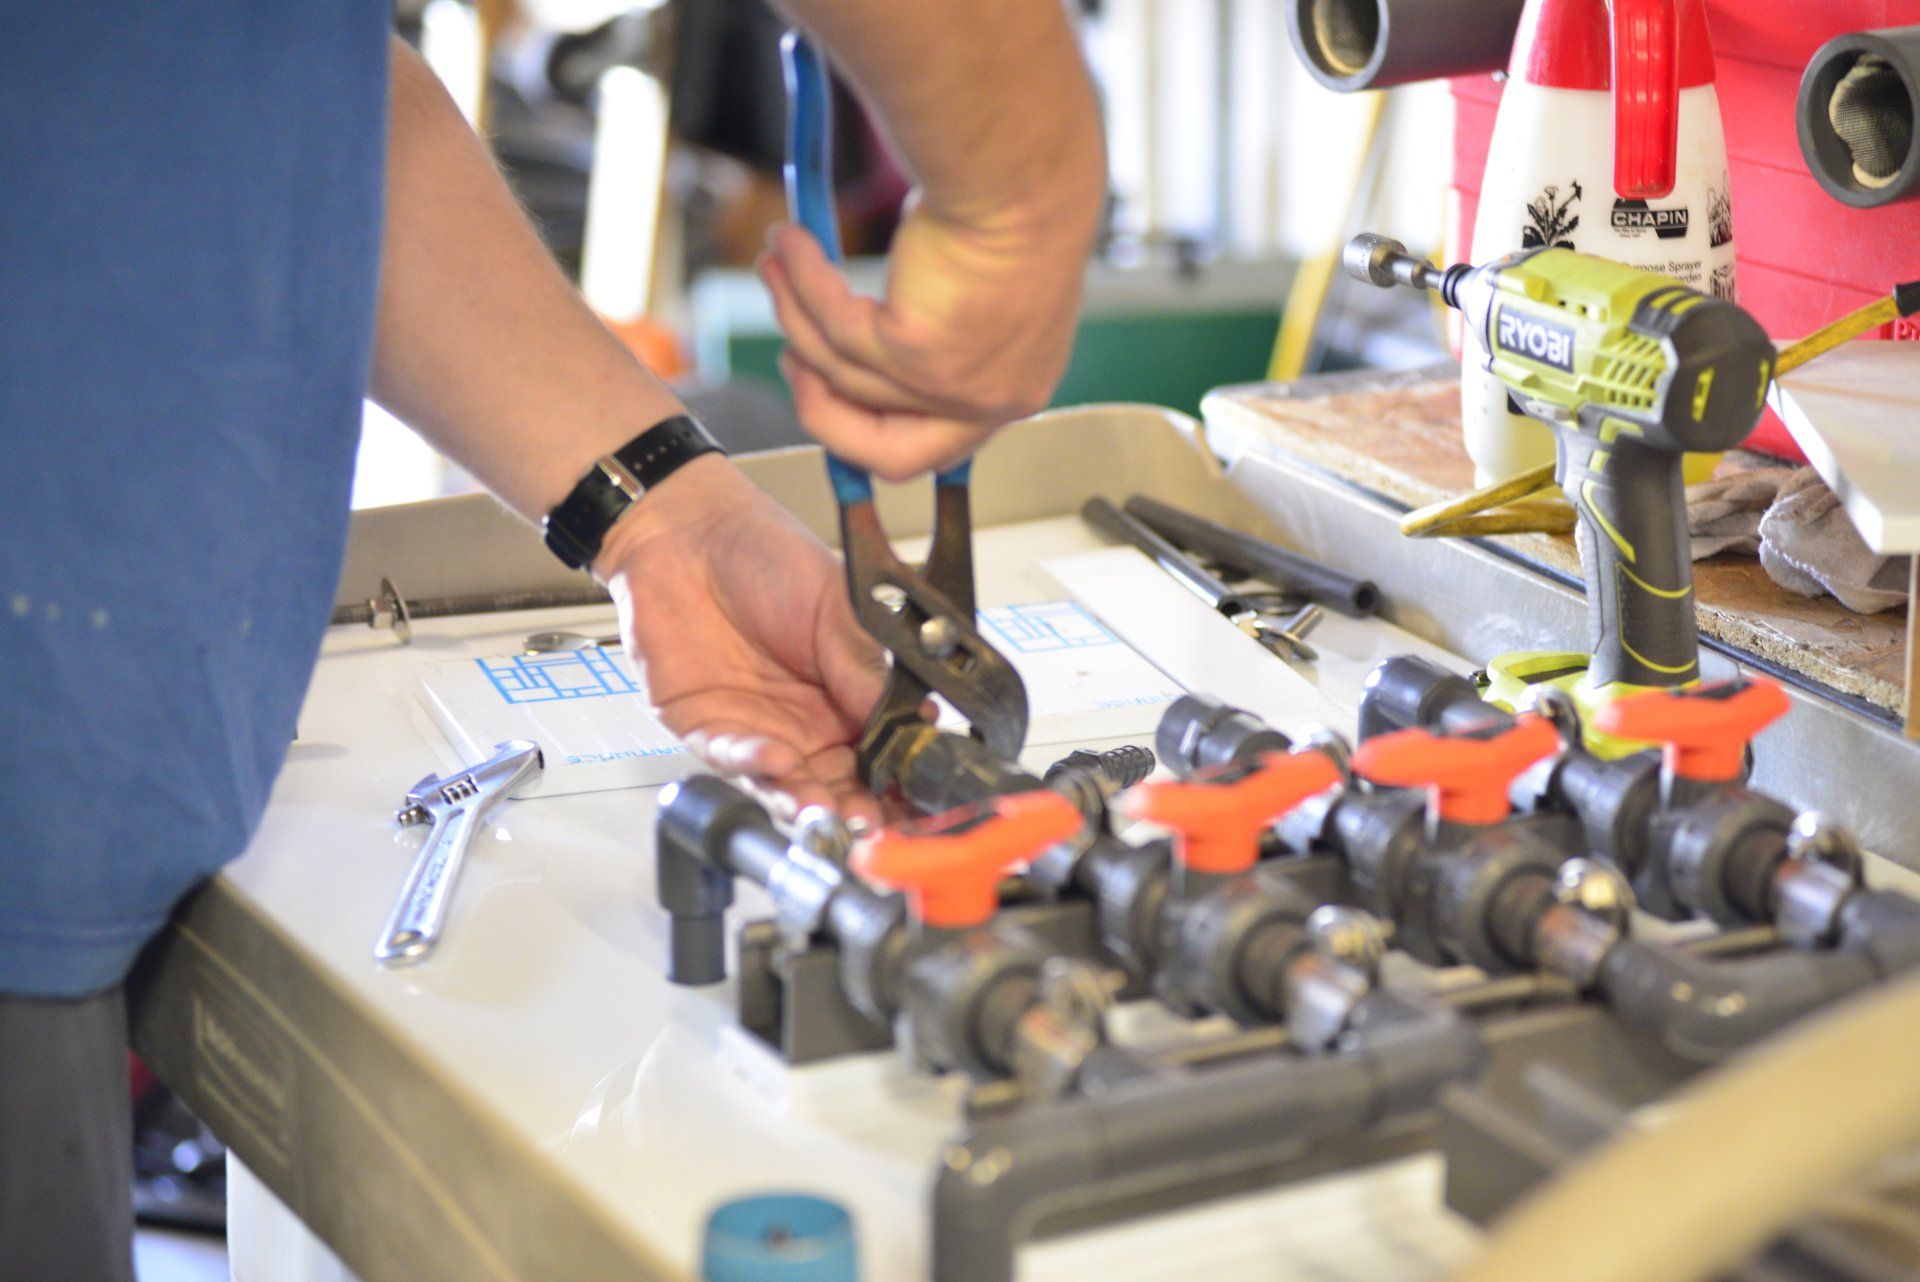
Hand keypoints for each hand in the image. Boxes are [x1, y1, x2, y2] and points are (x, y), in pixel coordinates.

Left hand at [595, 456, 886, 822]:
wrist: (688, 530)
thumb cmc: (764, 553)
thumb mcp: (836, 605)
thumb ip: (865, 667)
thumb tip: (913, 720)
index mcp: (848, 693)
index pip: (881, 753)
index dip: (897, 780)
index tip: (913, 799)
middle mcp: (805, 722)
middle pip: (838, 784)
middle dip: (857, 810)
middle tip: (872, 823)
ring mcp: (757, 729)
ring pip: (786, 786)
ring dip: (806, 803)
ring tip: (826, 812)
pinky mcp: (705, 727)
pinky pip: (731, 759)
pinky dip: (755, 764)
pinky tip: (776, 759)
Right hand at [757, 195, 1094, 480]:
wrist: (1023, 165)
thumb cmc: (1014, 201)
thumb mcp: (976, 288)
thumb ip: (930, 331)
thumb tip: (855, 336)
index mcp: (1015, 390)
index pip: (933, 449)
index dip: (869, 423)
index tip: (832, 380)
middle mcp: (991, 402)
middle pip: (886, 455)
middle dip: (823, 408)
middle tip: (793, 354)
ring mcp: (955, 387)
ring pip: (843, 373)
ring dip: (797, 315)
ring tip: (776, 262)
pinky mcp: (919, 355)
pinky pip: (836, 328)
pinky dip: (803, 283)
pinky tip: (789, 243)